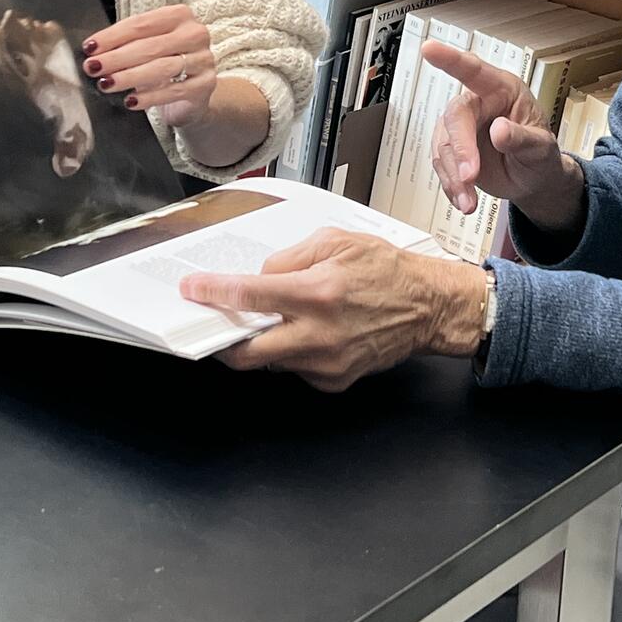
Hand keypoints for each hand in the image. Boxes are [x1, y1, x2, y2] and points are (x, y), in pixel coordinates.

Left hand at [83, 4, 217, 126]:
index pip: (141, 24)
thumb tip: (94, 52)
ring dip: (129, 76)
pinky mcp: (205, 84)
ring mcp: (203, 59)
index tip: (90, 47)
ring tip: (107, 84)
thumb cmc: (165, 62)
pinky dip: (149, 97)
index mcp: (179, 15)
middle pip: (150, 45)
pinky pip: (173, 91)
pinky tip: (131, 101)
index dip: (113, 36)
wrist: (195, 91)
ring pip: (161, 67)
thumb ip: (127, 44)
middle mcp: (195, 33)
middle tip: (93, 68)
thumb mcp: (149, 47)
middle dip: (117, 58)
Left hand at [179, 229, 487, 392]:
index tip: (193, 291)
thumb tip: (258, 276)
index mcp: (317, 292)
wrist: (428, 306)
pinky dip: (291, 351)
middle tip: (214, 324)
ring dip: (261, 342)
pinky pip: (296, 369)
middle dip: (222, 341)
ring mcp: (327, 363)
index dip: (212, 293)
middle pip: (246, 352)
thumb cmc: (386, 270)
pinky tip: (305, 333)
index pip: (248, 297)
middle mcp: (319, 334)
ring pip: (271, 361)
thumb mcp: (336, 242)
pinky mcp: (335, 380)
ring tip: (271, 321)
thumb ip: (290, 257)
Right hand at [423, 40, 584, 233]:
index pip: (474, 70)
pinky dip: (451, 186)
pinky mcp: (452, 149)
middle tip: (470, 177)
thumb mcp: (542, 149)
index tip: (429, 49)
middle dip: (460, 149)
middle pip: (455, 117)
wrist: (534, 181)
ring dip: (453, 176)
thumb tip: (499, 131)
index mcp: (502, 90)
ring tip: (470, 202)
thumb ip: (522, 139)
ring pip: (443, 146)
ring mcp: (462, 127)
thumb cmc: (541, 156)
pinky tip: (464, 201)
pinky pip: (442, 165)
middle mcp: (478, 103)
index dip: (450, 59)